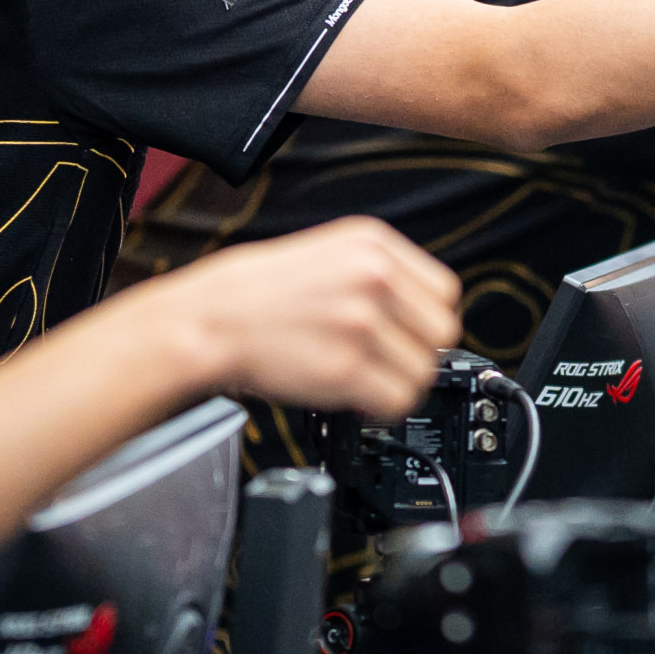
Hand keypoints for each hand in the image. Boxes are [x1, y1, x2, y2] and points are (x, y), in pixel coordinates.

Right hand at [192, 217, 461, 419]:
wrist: (210, 319)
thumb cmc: (260, 293)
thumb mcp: (328, 253)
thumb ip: (377, 273)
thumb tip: (419, 310)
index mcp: (372, 244)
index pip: (444, 291)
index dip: (427, 321)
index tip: (411, 336)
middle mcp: (373, 277)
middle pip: (442, 332)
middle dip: (418, 354)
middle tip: (388, 364)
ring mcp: (360, 321)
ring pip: (423, 370)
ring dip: (398, 384)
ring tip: (367, 381)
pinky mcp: (345, 365)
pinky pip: (397, 400)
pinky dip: (382, 408)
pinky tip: (358, 399)